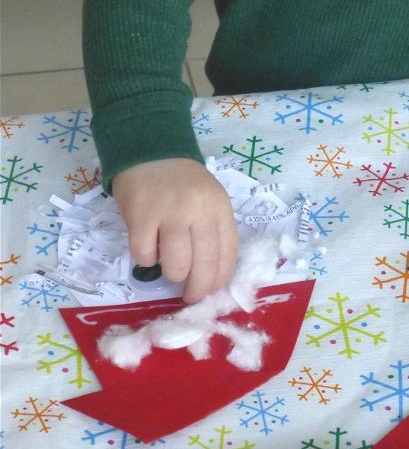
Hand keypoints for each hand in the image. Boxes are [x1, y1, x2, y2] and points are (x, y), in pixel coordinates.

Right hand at [112, 158, 238, 302]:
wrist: (152, 151)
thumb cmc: (184, 184)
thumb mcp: (211, 201)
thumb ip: (215, 231)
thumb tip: (212, 275)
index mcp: (220, 208)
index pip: (228, 253)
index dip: (220, 279)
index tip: (211, 291)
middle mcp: (199, 211)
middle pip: (204, 264)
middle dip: (198, 289)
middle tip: (190, 296)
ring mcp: (169, 213)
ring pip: (176, 265)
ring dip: (173, 275)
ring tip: (169, 268)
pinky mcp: (141, 216)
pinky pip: (145, 255)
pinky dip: (146, 260)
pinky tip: (149, 249)